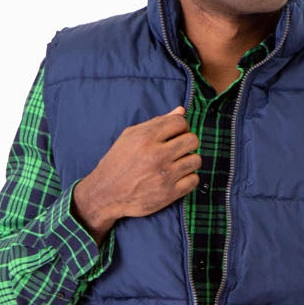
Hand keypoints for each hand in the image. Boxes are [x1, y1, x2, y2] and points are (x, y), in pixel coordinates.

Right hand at [71, 107, 200, 239]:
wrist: (107, 193)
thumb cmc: (118, 162)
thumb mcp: (130, 136)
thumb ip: (157, 123)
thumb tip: (181, 111)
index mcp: (146, 138)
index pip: (180, 122)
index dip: (181, 126)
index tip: (176, 134)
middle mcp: (157, 155)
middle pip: (192, 140)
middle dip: (188, 142)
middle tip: (179, 149)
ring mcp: (164, 175)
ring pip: (196, 160)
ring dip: (190, 160)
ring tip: (178, 164)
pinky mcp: (169, 194)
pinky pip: (194, 180)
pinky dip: (189, 178)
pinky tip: (178, 177)